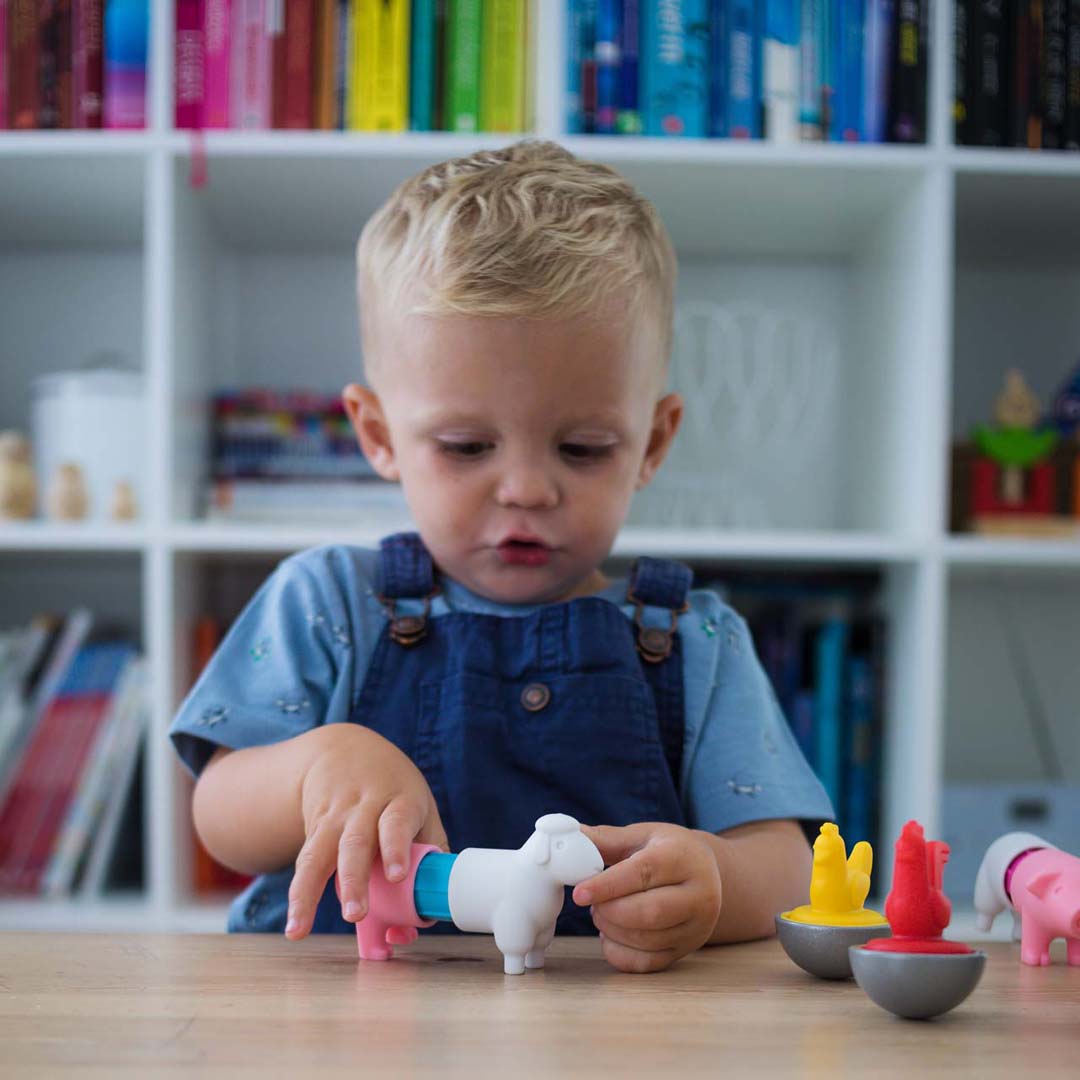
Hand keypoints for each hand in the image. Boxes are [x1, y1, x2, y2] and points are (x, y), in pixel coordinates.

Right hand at [285, 725, 446, 939]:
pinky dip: (299, 897)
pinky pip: (305, 863)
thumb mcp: (420, 809)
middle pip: (356, 843)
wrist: (344, 750)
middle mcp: (364, 806)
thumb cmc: (395, 792)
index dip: (396, 847)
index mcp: (400, 800)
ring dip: (310, 893)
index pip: (397, 821)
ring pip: (319, 853)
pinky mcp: (313, 830)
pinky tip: (295, 926)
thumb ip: (429, 857)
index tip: (397, 874)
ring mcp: (334, 817)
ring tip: (302, 926)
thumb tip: (427, 917)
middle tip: (356, 914)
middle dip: (354, 880)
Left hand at [571, 823, 722, 972]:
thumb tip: (568, 836)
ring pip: (648, 940)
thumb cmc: (668, 851)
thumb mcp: (642, 835)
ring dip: (612, 931)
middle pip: (649, 912)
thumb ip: (605, 839)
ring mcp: (697, 927)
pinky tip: (611, 935)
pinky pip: (648, 964)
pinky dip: (620, 953)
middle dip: (609, 911)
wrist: (708, 874)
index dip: (608, 885)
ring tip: (602, 914)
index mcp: (684, 858)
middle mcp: (699, 895)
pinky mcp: (687, 950)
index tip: (579, 893)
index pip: (644, 873)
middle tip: (592, 904)